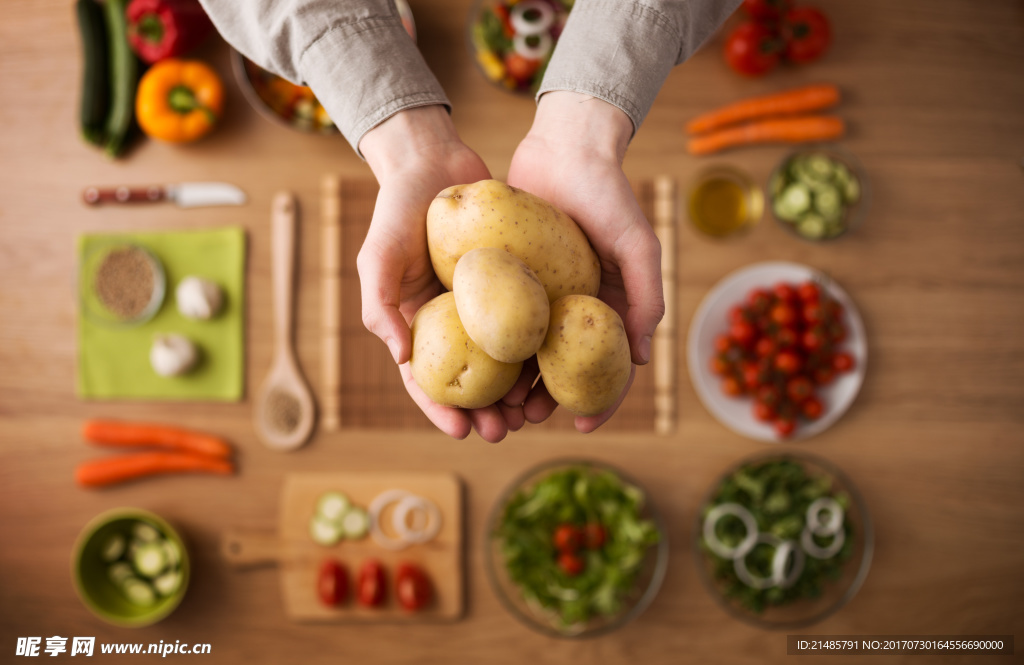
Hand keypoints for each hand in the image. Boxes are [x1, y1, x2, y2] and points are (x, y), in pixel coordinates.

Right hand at [357, 106, 522, 441]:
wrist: (435, 160)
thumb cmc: (398, 208)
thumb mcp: (378, 255)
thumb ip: (379, 305)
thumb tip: (401, 358)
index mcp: (416, 323)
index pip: (424, 379)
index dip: (440, 409)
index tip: (462, 432)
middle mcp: (451, 321)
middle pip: (468, 379)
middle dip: (484, 412)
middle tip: (504, 432)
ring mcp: (484, 304)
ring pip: (502, 359)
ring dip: (515, 391)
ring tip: (532, 413)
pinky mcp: (512, 282)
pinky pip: (527, 321)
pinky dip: (538, 348)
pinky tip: (554, 369)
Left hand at [506, 91, 664, 431]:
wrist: (565, 146)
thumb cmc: (609, 193)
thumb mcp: (638, 243)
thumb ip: (646, 295)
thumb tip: (642, 358)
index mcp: (610, 307)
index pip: (609, 366)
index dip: (601, 401)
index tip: (582, 427)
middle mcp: (576, 308)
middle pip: (561, 369)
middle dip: (545, 401)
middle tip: (522, 419)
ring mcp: (543, 295)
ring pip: (526, 352)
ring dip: (513, 382)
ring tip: (495, 404)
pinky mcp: (511, 278)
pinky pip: (500, 319)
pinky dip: (490, 346)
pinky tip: (472, 365)